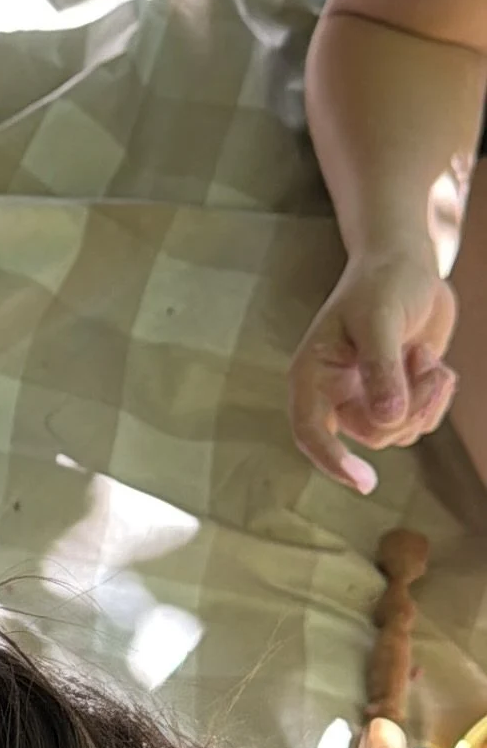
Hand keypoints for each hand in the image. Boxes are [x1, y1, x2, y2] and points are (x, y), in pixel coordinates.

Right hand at [288, 248, 456, 492]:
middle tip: (425, 368)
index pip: (310, 430)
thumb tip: (388, 418)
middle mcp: (336, 393)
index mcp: (313, 375)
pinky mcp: (397, 396)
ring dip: (426, 399)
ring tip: (427, 358)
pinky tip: (434, 363)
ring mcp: (368, 397)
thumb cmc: (383, 284)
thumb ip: (381, 369)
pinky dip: (436, 397)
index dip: (331, 460)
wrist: (408, 266)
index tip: (364, 482)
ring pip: (401, 431)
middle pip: (373, 436)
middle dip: (409, 408)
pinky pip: (420, 421)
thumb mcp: (379, 320)